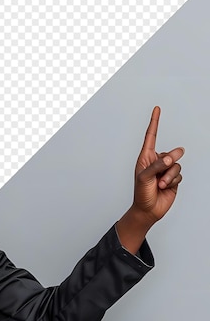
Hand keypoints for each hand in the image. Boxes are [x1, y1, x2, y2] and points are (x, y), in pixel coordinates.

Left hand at [116, 106, 183, 253]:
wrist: (147, 210)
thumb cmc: (141, 194)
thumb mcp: (144, 178)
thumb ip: (157, 165)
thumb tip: (171, 157)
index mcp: (145, 158)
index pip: (151, 137)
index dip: (154, 122)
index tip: (157, 109)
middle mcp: (156, 162)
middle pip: (171, 152)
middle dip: (169, 162)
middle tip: (162, 171)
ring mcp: (165, 170)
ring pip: (177, 164)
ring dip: (170, 175)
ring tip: (160, 184)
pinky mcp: (173, 178)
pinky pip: (180, 174)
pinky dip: (174, 181)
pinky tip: (166, 187)